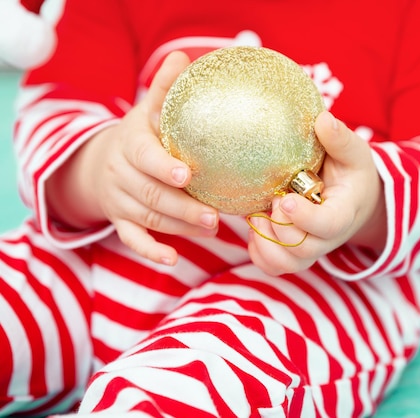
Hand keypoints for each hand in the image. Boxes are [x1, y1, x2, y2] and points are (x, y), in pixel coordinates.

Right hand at [46, 51, 218, 264]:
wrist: (100, 163)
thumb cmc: (139, 135)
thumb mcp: (147, 110)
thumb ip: (163, 89)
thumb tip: (182, 56)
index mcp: (130, 144)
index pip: (144, 157)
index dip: (162, 167)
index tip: (186, 175)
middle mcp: (122, 174)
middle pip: (152, 195)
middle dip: (184, 208)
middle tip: (215, 217)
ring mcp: (120, 201)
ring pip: (149, 219)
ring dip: (181, 227)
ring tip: (213, 230)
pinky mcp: (121, 222)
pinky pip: (133, 240)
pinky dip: (151, 251)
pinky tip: (172, 259)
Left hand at [247, 111, 386, 275]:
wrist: (356, 198)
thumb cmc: (352, 172)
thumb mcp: (354, 152)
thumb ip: (340, 138)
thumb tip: (322, 119)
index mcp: (344, 212)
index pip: (328, 225)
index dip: (305, 217)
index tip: (285, 199)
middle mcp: (328, 238)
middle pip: (303, 248)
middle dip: (280, 227)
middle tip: (272, 198)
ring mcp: (311, 249)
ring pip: (286, 263)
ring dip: (266, 242)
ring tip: (259, 216)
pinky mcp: (295, 254)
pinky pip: (274, 266)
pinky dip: (259, 253)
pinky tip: (256, 227)